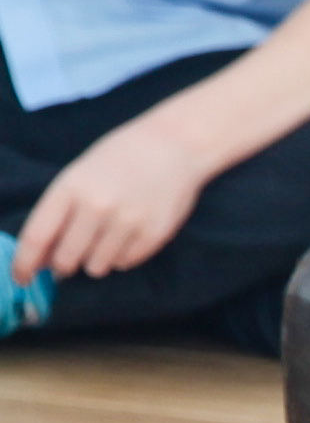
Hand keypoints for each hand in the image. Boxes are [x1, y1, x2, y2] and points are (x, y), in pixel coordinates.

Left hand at [11, 113, 211, 283]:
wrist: (174, 144)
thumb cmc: (119, 158)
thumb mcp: (79, 176)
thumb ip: (60, 213)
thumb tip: (43, 259)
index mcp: (71, 188)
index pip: (37, 237)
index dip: (24, 264)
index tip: (21, 278)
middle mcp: (97, 206)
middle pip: (66, 259)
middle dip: (63, 265)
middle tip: (67, 261)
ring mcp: (128, 221)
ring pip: (97, 266)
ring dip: (95, 260)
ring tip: (105, 238)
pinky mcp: (154, 234)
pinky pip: (125, 262)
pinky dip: (121, 255)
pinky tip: (128, 233)